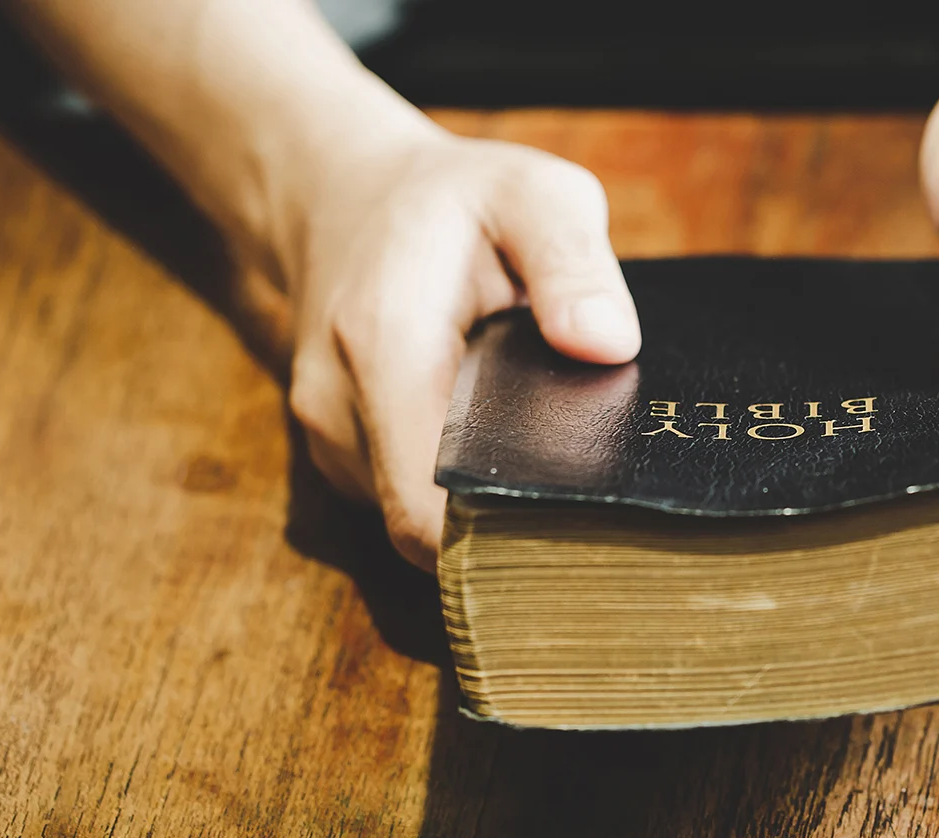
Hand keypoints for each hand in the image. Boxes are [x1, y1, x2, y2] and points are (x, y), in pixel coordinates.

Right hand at [281, 126, 640, 569]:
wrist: (342, 193)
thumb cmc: (451, 198)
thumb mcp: (531, 192)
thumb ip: (571, 260)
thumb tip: (607, 344)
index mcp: (382, 347)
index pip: (428, 512)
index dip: (501, 544)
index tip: (581, 535)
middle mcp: (338, 410)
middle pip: (432, 531)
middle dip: (511, 526)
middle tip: (593, 494)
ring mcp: (331, 441)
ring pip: (420, 522)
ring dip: (486, 502)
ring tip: (550, 452)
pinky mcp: (342, 455)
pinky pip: (408, 500)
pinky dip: (460, 487)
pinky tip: (507, 443)